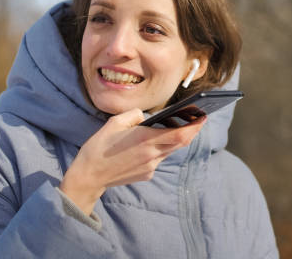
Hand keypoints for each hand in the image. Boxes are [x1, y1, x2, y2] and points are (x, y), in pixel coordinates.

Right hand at [59, 108, 205, 214]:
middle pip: (180, 142)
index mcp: (145, 140)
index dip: (194, 126)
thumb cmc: (99, 147)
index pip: (179, 134)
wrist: (89, 177)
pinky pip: (158, 158)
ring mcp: (150, 167)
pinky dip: (159, 149)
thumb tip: (147, 116)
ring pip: (169, 150)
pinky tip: (150, 144)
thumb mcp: (114, 123)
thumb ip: (134, 115)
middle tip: (197, 118)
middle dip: (191, 130)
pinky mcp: (146, 174)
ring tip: (176, 127)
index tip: (202, 116)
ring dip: (174, 139)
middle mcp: (151, 154)